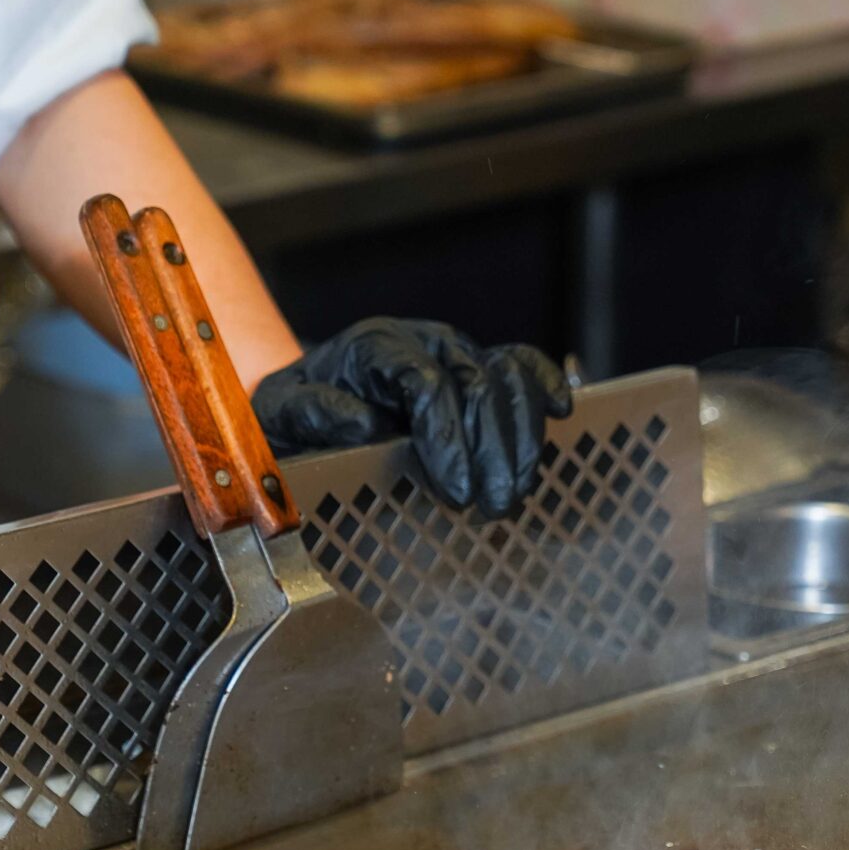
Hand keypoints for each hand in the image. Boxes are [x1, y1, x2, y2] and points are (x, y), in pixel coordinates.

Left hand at [252, 319, 574, 517]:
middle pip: (477, 384)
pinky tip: (563, 411)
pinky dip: (544, 385)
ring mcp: (456, 353)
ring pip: (507, 378)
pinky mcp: (478, 368)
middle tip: (492, 506)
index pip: (428, 385)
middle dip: (491, 449)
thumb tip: (365, 424)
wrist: (304, 401)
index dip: (448, 438)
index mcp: (376, 348)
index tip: (456, 492)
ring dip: (521, 436)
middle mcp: (424, 343)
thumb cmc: (293, 412)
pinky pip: (522, 366)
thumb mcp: (285, 413)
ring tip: (515, 490)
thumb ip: (316, 414)